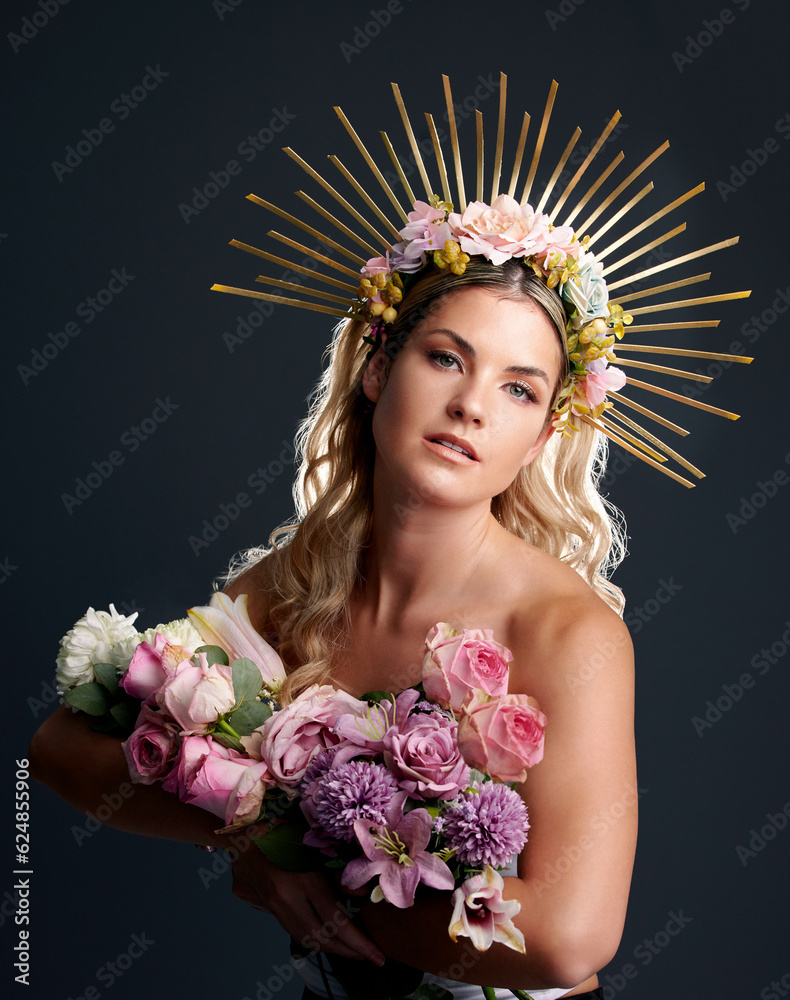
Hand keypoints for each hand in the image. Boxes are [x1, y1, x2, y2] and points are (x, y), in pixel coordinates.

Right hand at [230, 826, 384, 965]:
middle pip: (321, 936)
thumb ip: (337, 869)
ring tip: (355, 952)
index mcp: (300, 879)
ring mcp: (273, 905)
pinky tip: (329, 940)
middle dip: (348, 951)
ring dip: (332, 949)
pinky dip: (314, 939)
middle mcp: (285, 898)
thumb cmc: (281, 827)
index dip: (357, 941)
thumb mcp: (313, 842)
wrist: (241, 830)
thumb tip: (362, 894)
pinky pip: (293, 931)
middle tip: (371, 957)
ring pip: (306, 938)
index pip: (334, 919)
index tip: (376, 955)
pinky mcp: (267, 907)